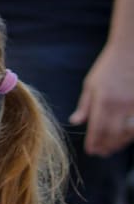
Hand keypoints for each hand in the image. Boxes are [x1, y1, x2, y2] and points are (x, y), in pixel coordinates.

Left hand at [69, 41, 133, 155]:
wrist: (131, 50)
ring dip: (120, 142)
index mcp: (103, 100)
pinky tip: (126, 137)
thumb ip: (84, 105)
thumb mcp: (91, 84)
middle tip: (101, 153)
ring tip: (112, 148)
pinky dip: (131, 133)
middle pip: (113, 134)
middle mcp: (120, 105)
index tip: (91, 150)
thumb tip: (75, 122)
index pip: (97, 128)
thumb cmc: (108, 66)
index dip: (94, 142)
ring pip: (128, 131)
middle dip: (106, 146)